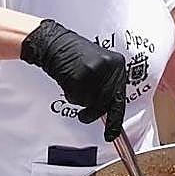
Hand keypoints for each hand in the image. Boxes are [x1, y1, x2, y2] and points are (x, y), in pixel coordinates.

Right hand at [21, 19, 126, 140]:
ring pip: (90, 102)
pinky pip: (76, 98)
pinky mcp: (79, 76)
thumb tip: (110, 110)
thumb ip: (108, 83)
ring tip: (74, 82)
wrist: (54, 43)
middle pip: (105, 103)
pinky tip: (67, 80)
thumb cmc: (75, 55)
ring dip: (79, 99)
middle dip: (93, 110)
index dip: (115, 117)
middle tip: (84, 113)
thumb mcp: (100, 64)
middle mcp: (109, 67)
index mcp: (117, 64)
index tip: (112, 133)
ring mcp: (94, 71)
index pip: (120, 97)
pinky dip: (70, 94)